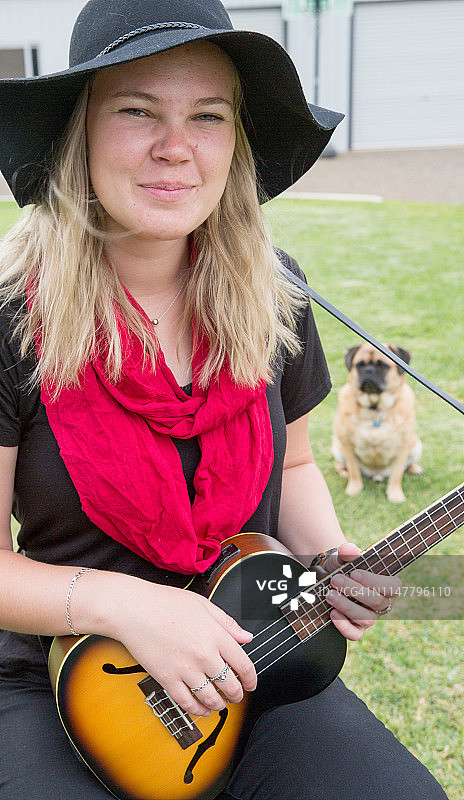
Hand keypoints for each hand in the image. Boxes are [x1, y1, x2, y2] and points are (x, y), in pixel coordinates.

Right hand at [112, 581, 256, 717]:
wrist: (133, 609)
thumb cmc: (164, 603)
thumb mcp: (203, 604)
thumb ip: (227, 623)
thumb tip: (245, 636)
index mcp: (215, 635)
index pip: (243, 665)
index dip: (251, 679)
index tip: (251, 683)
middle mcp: (203, 654)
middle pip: (230, 685)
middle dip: (237, 694)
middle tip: (237, 695)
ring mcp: (185, 669)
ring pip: (210, 698)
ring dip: (219, 705)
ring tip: (221, 704)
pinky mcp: (167, 679)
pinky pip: (187, 702)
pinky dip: (198, 710)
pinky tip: (202, 709)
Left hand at [324, 543, 400, 640]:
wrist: (329, 579)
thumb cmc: (344, 567)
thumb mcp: (344, 557)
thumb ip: (347, 552)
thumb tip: (349, 550)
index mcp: (388, 585)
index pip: (392, 587)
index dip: (375, 581)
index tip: (355, 572)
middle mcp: (383, 604)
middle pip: (377, 602)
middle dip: (355, 591)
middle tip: (336, 580)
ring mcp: (370, 618)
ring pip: (366, 618)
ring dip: (347, 606)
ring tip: (330, 595)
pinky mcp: (357, 629)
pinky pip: (355, 634)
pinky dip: (344, 627)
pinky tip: (333, 614)